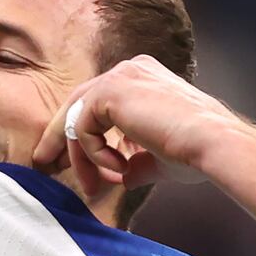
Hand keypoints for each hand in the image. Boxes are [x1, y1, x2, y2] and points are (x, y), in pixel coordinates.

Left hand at [33, 55, 238, 197]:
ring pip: (77, 117)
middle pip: (78, 104)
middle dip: (60, 138)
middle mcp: (130, 69)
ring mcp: (120, 76)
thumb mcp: (159, 159)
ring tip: (92, 186)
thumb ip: (136, 162)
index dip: (80, 135)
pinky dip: (92, 154)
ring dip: (79, 157)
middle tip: (44, 165)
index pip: (97, 104)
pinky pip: (82, 126)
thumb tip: (122, 178)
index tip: (71, 165)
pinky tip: (117, 170)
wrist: (211, 145)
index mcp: (142, 79)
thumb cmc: (194, 153)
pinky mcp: (111, 90)